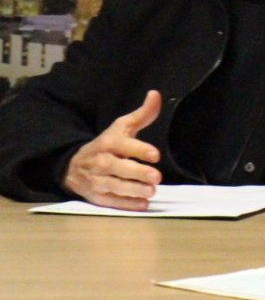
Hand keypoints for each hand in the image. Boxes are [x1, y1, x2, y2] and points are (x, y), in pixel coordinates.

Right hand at [64, 90, 162, 209]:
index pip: (123, 145)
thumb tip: (156, 94)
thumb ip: (142, 114)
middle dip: (137, 172)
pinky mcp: (96, 197)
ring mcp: (97, 180)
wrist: (73, 166)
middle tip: (156, 177)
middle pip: (118, 168)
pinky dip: (126, 204)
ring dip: (133, 190)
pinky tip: (142, 205)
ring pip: (115, 186)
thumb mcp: (122, 127)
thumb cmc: (107, 145)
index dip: (139, 149)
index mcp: (108, 143)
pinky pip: (111, 202)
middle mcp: (101, 162)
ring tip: (151, 191)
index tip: (155, 154)